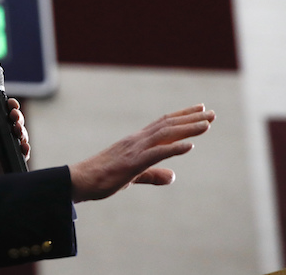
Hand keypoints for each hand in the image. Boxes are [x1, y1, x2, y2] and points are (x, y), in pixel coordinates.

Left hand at [0, 98, 28, 184]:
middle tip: (15, 116)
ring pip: (21, 137)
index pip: (2, 116)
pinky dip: (25, 149)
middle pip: (14, 124)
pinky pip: (22, 154)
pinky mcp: (11, 162)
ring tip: (18, 129)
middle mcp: (0, 139)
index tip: (11, 103)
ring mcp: (7, 150)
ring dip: (22, 131)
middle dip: (18, 118)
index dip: (8, 108)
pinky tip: (23, 145)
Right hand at [69, 104, 214, 202]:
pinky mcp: (132, 163)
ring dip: (188, 129)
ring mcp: (134, 150)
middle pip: (168, 125)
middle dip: (191, 118)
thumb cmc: (101, 178)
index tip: (198, 110)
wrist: (80, 180)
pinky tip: (189, 146)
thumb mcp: (131, 176)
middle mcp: (136, 141)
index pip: (162, 125)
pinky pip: (156, 153)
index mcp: (135, 142)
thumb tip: (173, 177)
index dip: (181, 117)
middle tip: (211, 112)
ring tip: (207, 124)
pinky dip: (174, 148)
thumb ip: (152, 175)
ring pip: (165, 135)